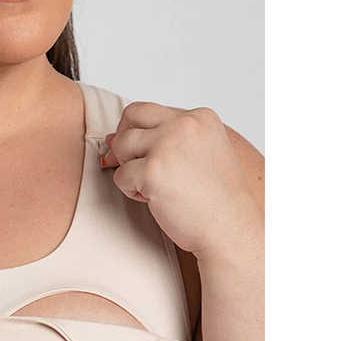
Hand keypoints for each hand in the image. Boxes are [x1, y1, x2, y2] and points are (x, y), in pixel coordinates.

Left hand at [100, 103, 261, 259]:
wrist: (230, 229)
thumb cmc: (216, 199)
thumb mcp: (199, 155)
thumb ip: (163, 139)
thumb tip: (111, 137)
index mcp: (199, 117)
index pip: (151, 111)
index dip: (141, 135)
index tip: (148, 157)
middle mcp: (184, 124)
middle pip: (131, 116)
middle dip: (126, 142)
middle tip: (139, 168)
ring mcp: (166, 146)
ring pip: (120, 144)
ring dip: (128, 167)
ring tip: (151, 186)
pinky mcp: (151, 172)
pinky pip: (120, 176)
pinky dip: (130, 191)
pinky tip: (154, 200)